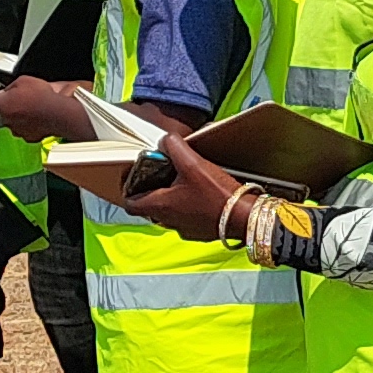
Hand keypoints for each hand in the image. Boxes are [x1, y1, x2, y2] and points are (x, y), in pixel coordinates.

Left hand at [0, 75, 96, 145]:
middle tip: (19, 97)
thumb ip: (11, 87)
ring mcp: (17, 130)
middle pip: (0, 110)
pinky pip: (25, 128)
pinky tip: (37, 116)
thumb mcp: (23, 81)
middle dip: (7, 104)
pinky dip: (29, 123)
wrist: (60, 113)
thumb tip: (9, 91)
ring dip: (19, 114)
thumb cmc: (43, 97)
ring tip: (32, 106)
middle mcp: (6, 119)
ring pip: (12, 120)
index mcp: (1, 104)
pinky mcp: (29, 136)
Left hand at [112, 139, 244, 242]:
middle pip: (149, 207)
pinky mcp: (199, 232)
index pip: (130, 203)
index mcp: (160, 206)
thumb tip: (165, 140)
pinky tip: (201, 195)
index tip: (134, 177)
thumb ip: (174, 146)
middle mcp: (168, 221)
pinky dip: (188, 207)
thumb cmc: (216, 193)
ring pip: (168, 213)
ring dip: (171, 199)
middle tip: (161, 174)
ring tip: (183, 182)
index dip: (128, 189)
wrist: (244, 217)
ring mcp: (184, 229)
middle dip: (152, 190)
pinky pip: (187, 219)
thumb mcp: (192, 162)